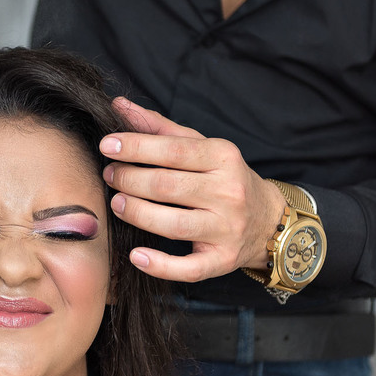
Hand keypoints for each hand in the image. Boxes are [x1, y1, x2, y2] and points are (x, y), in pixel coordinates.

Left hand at [100, 97, 286, 282]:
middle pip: (168, 186)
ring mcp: (226, 229)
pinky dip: (160, 265)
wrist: (268, 220)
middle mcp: (229, 193)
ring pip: (173, 224)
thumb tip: (120, 106)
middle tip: (110, 175)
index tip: (107, 145)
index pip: (174, 151)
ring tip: (117, 203)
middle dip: (130, 179)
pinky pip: (188, 268)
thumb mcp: (201, 147)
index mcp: (224, 158)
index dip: (136, 147)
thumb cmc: (224, 178)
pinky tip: (137, 256)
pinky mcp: (222, 260)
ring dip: (137, 213)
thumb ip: (160, 128)